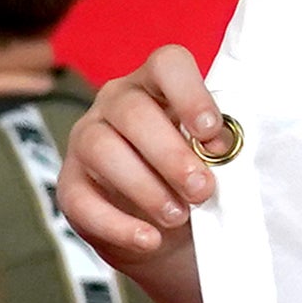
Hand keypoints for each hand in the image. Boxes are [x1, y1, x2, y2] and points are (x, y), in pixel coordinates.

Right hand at [59, 46, 231, 302]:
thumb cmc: (197, 178)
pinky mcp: (70, 185)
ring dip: (146, 187)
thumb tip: (231, 154)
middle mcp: (116, 104)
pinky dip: (118, 224)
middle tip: (202, 189)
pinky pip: (82, 200)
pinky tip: (148, 238)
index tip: (211, 133)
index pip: (167, 64)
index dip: (190, 94)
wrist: (170, 234)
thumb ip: (220, 149)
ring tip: (179, 216)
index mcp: (158, 86)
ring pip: (103, 150)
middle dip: (172, 154)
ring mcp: (86, 141)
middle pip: (134, 112)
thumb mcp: (214, 160)